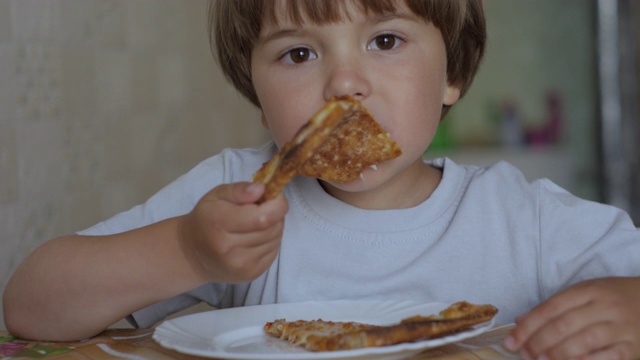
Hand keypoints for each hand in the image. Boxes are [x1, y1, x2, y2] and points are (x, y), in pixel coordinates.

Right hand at [179, 182, 287, 282]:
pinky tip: (256, 237)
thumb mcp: (216, 196)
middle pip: (272, 228)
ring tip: (257, 223)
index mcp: (220, 223)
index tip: (274, 196)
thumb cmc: (206, 219)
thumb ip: (239, 189)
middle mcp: (229, 248)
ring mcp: (241, 265)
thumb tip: (262, 189)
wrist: (193, 254)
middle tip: (263, 208)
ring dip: (274, 227)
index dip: (277, 204)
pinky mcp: (250, 274)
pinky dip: (271, 241)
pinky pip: (274, 251)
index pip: (263, 217)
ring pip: (275, 239)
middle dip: (275, 214)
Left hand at [504, 277, 639, 359]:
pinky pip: (608, 357)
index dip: (528, 326)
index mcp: (588, 290)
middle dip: (539, 342)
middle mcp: (604, 306)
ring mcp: (621, 327)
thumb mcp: (584, 293)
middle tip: (525, 354)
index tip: (511, 341)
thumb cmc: (611, 298)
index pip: (550, 308)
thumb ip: (553, 307)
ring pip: (584, 341)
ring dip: (558, 354)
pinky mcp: (633, 346)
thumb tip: (520, 322)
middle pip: (564, 325)